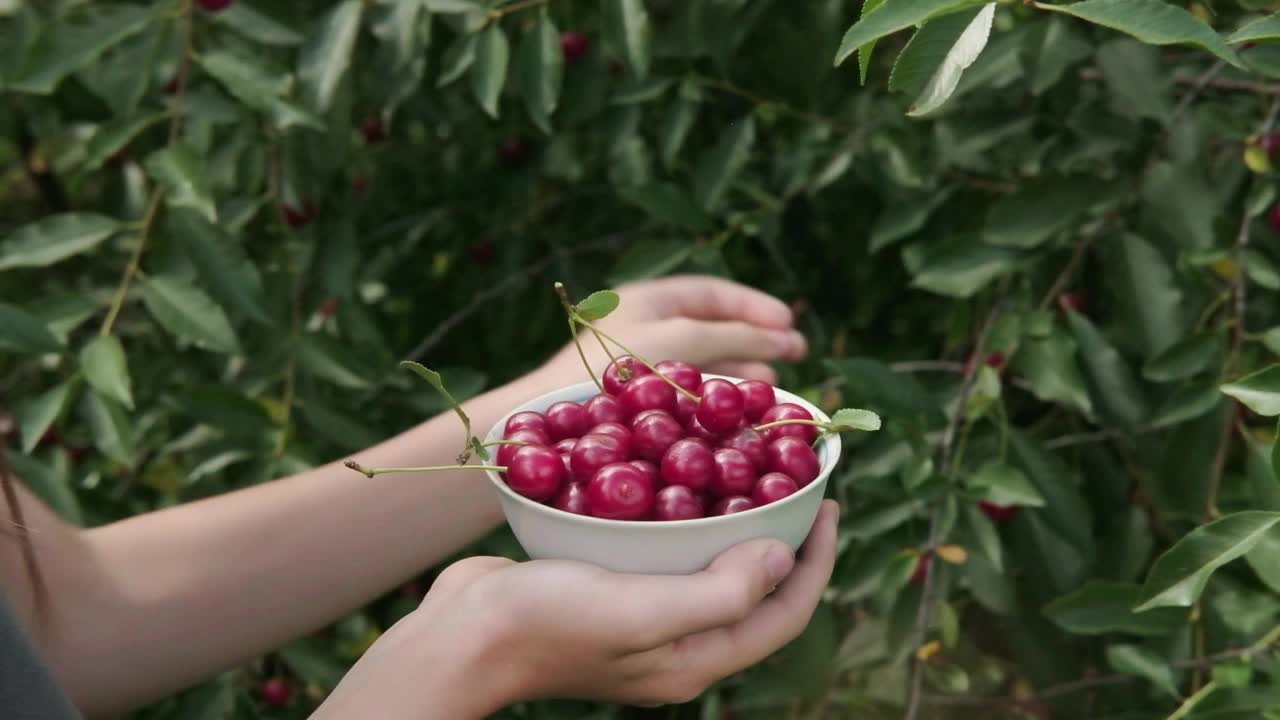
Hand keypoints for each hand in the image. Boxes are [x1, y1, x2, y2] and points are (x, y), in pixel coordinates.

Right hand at [419, 500, 835, 712]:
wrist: (461, 633)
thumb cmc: (550, 623)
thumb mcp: (643, 611)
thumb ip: (720, 593)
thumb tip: (784, 557)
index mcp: (693, 661)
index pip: (783, 615)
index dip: (817, 563)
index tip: (829, 502)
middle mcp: (675, 644)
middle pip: (754, 591)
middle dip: (784, 538)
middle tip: (796, 479)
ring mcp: (641, 619)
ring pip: (711, 566)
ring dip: (736, 522)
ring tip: (748, 471)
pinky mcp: (609, 591)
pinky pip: (666, 551)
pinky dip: (683, 516)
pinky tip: (676, 477)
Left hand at [541, 274, 807, 385]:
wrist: (557, 415)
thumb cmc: (618, 367)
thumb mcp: (684, 340)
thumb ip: (735, 335)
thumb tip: (785, 338)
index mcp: (647, 298)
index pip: (712, 293)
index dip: (754, 306)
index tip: (789, 323)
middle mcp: (644, 326)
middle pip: (711, 326)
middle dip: (755, 339)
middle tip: (795, 353)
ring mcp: (641, 363)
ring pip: (703, 360)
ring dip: (742, 368)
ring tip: (772, 385)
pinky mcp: (639, 398)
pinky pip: (689, 387)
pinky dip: (718, 392)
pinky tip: (738, 404)